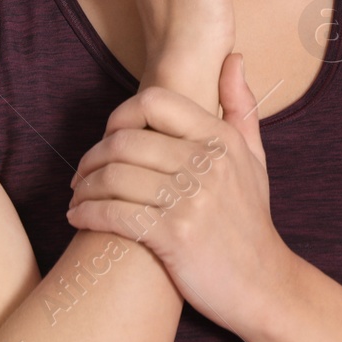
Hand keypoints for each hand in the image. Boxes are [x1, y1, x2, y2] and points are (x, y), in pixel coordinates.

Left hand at [66, 53, 295, 330]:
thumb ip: (241, 106)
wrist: (262, 283)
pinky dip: (87, 214)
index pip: (155, 101)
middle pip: (125, 140)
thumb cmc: (250, 219)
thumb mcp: (254, 158)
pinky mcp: (174, 236)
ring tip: (79, 196)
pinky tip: (80, 218)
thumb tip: (233, 58)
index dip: (121, 114)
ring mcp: (191, 199)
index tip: (110, 136)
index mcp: (221, 138)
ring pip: (114, 176)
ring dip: (84, 187)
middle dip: (92, 157)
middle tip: (83, 173)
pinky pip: (113, 213)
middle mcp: (207, 162)